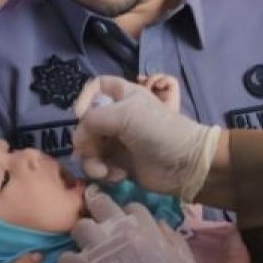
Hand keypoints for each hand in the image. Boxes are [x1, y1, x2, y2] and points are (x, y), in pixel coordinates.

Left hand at [57, 189, 205, 262]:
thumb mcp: (187, 262)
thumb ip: (172, 239)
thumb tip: (160, 224)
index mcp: (146, 229)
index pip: (131, 207)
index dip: (127, 215)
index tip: (125, 224)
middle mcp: (119, 234)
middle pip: (100, 206)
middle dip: (97, 209)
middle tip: (96, 219)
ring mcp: (98, 252)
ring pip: (79, 228)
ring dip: (83, 236)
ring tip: (87, 248)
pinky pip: (65, 259)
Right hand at [73, 76, 219, 201]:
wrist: (184, 164)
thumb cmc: (157, 130)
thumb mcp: (125, 114)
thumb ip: (93, 120)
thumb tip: (78, 140)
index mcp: (123, 96)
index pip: (97, 87)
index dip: (84, 97)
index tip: (80, 114)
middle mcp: (119, 117)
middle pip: (87, 124)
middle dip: (85, 140)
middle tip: (91, 152)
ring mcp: (119, 141)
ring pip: (89, 148)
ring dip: (92, 161)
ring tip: (103, 171)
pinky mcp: (121, 164)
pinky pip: (100, 166)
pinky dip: (104, 172)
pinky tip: (117, 176)